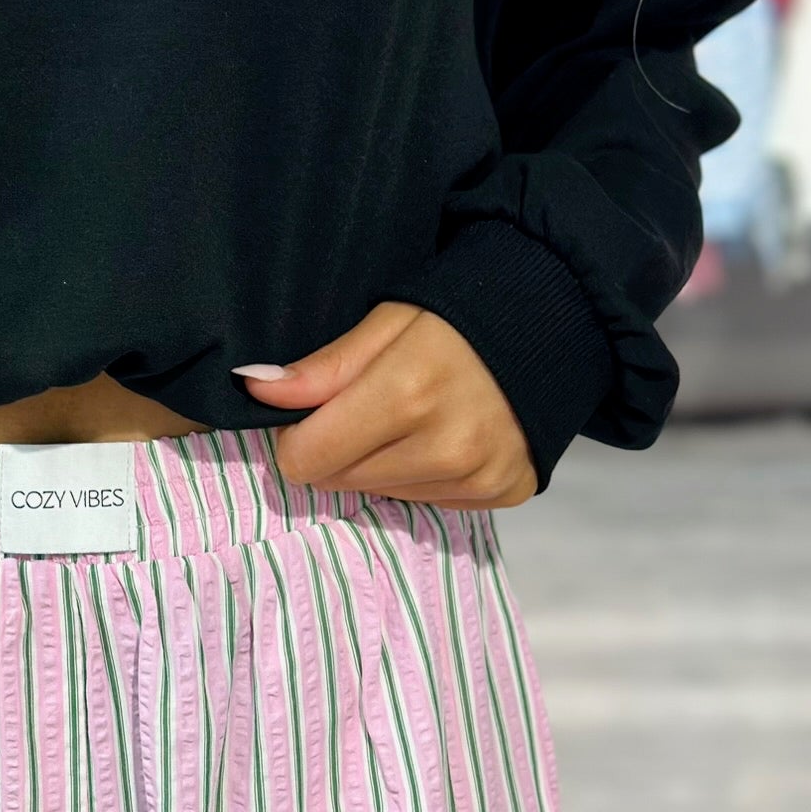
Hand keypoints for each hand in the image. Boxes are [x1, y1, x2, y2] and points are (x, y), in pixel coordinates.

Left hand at [235, 303, 537, 507]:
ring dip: (384, 464)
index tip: (317, 410)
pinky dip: (427, 474)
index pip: (307, 460)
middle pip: (340, 482)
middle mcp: (447, 447)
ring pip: (383, 495)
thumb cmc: (461, 309)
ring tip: (417, 417)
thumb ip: (322, 367)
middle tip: (374, 406)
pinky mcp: (504, 491)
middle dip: (342, 448)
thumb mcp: (388, 319)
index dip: (300, 435)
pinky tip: (449, 434)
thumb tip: (253, 390)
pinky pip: (431, 502)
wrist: (557, 315)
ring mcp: (480, 475)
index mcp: (407, 395)